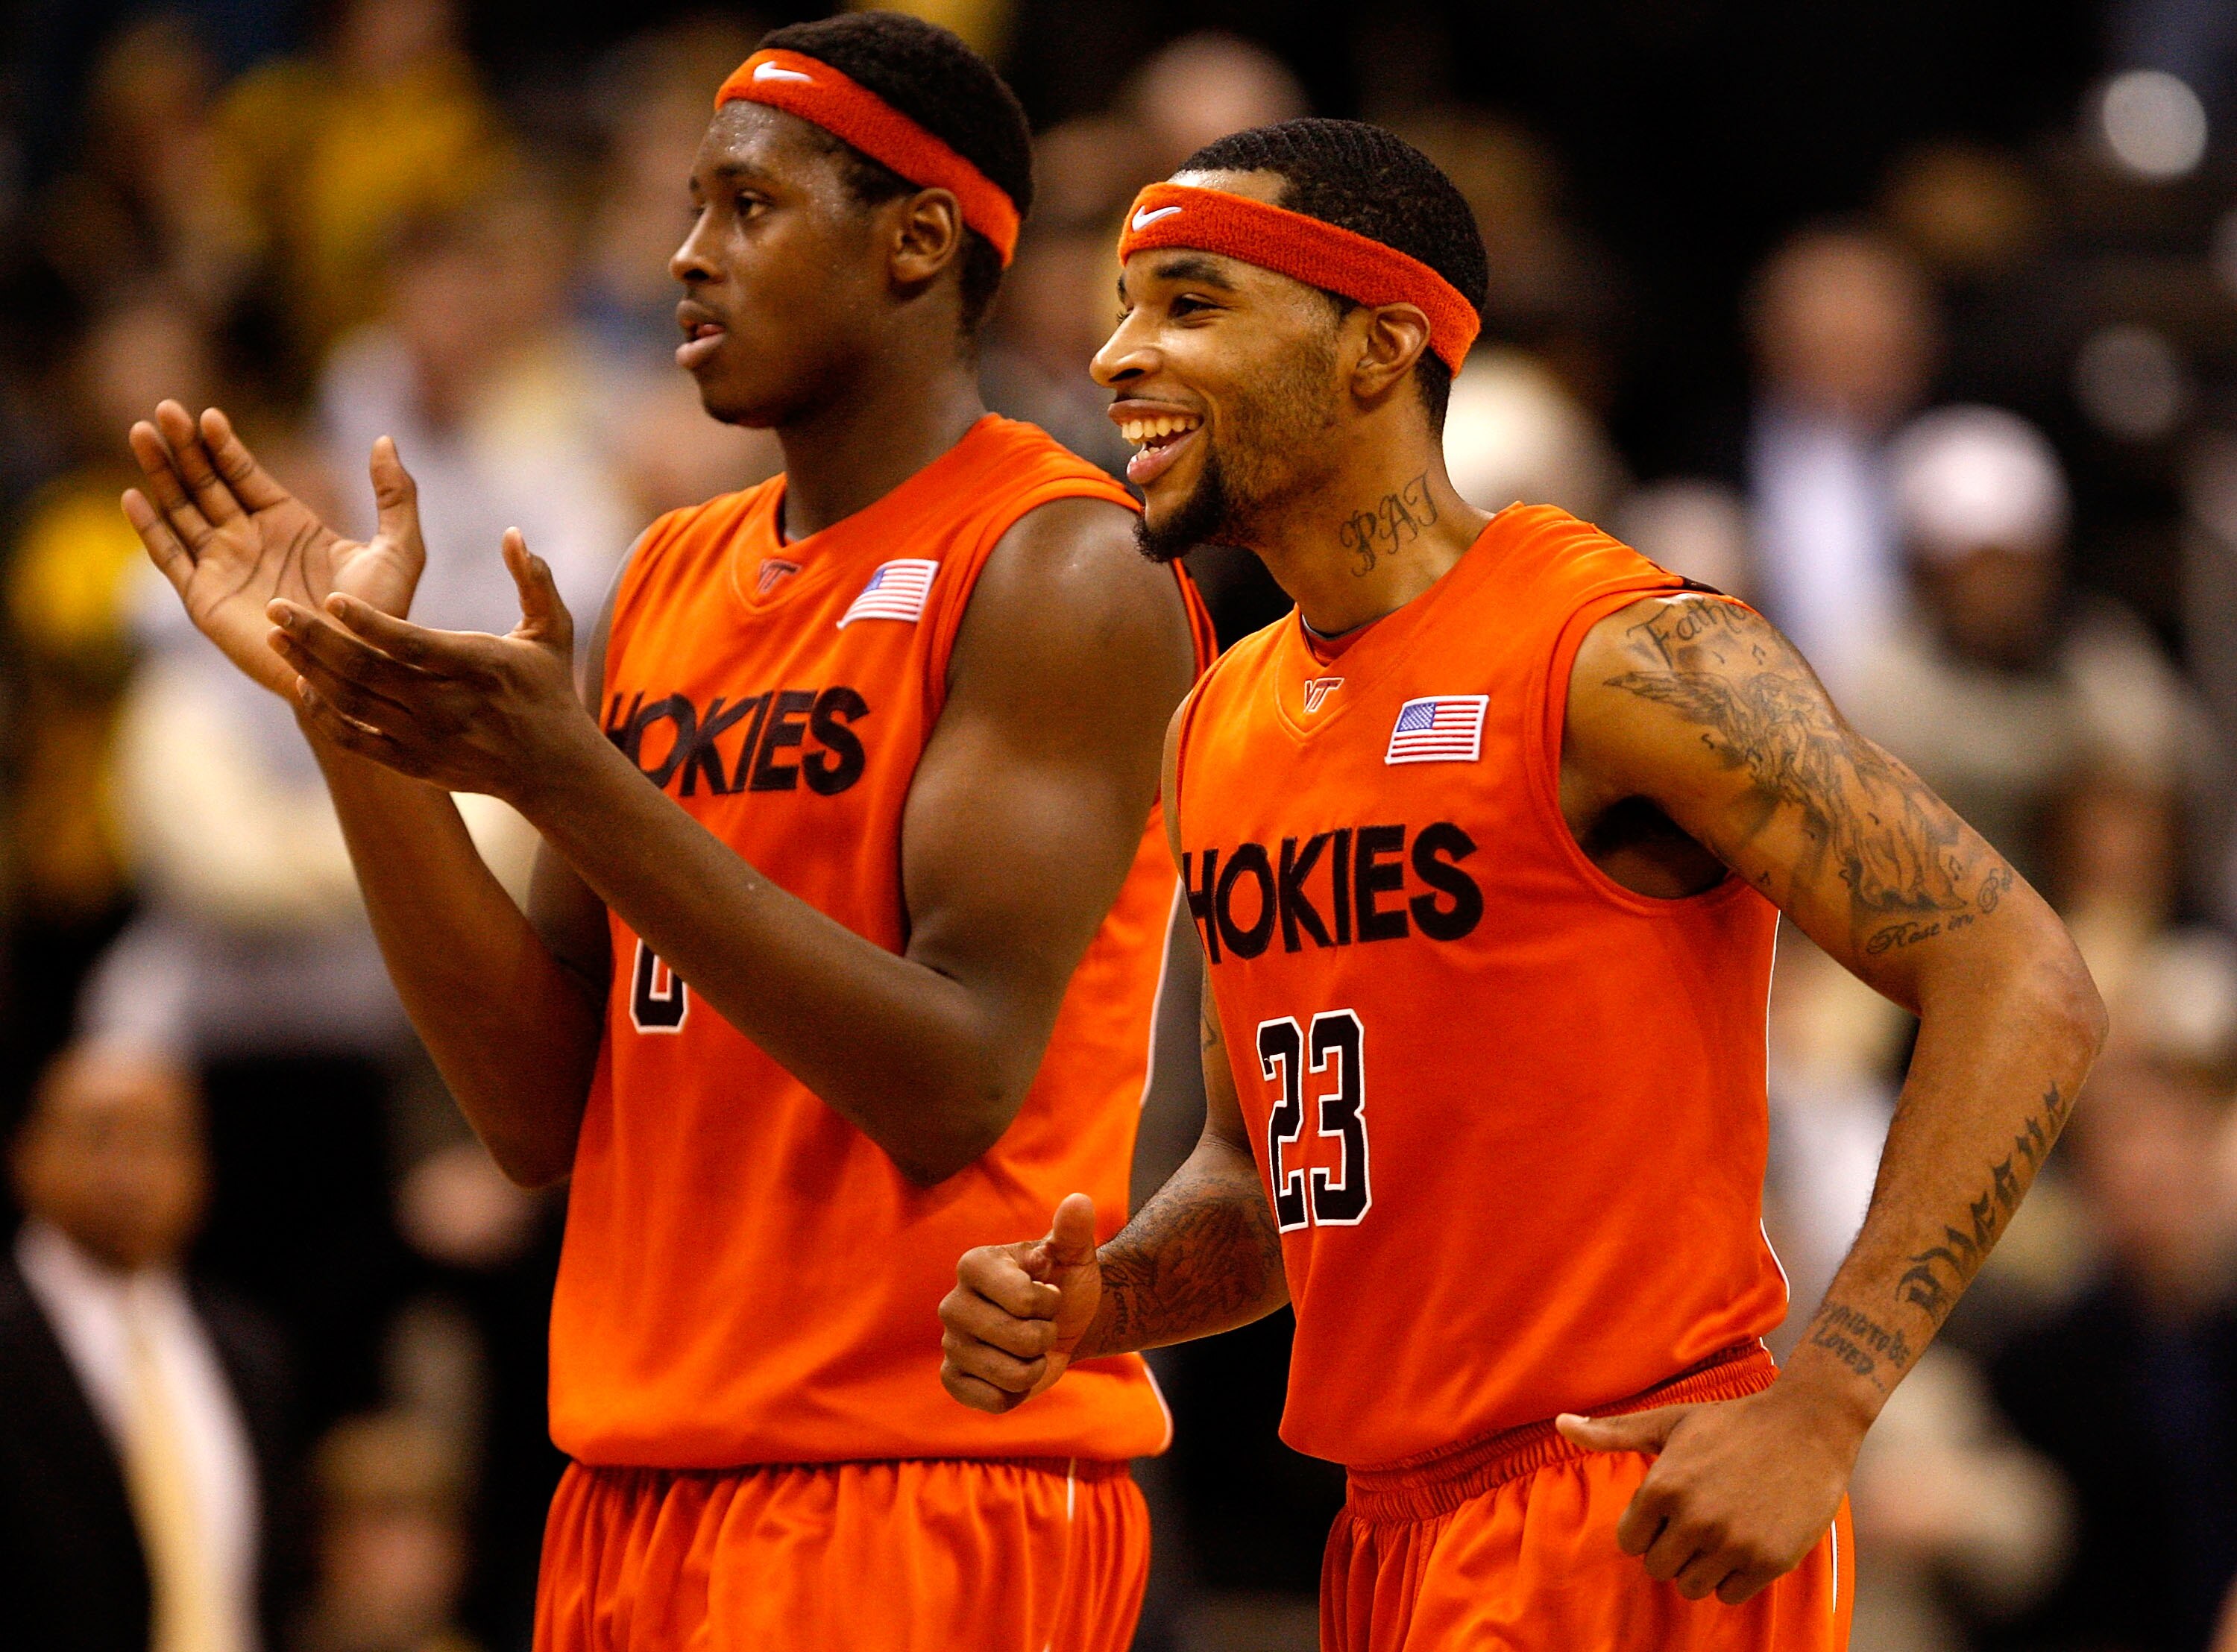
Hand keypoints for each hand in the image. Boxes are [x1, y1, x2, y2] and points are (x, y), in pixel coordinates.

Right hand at [122, 401, 424, 697]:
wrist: (355, 671)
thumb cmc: (381, 619)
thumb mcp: (400, 548)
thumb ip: (396, 494)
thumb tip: (386, 440)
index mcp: (288, 523)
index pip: (244, 473)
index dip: (223, 444)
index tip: (208, 414)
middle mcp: (250, 539)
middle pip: (206, 482)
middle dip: (184, 446)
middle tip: (165, 410)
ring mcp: (224, 567)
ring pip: (182, 509)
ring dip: (161, 473)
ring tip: (141, 433)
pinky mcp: (205, 598)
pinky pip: (169, 557)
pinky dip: (149, 528)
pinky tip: (132, 495)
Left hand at [267, 529, 592, 803]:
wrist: (552, 770)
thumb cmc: (549, 689)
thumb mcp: (552, 631)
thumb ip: (534, 579)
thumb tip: (512, 532)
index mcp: (480, 667)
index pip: (413, 644)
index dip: (370, 623)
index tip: (330, 597)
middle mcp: (448, 706)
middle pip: (368, 672)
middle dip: (316, 638)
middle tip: (276, 607)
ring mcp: (427, 739)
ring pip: (353, 703)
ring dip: (309, 669)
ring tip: (276, 637)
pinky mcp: (414, 764)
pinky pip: (356, 739)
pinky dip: (325, 714)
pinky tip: (303, 684)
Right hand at [939, 1193, 1102, 1412]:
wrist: (1063, 1322)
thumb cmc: (1064, 1282)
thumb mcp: (1074, 1254)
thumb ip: (1074, 1229)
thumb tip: (1078, 1202)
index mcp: (974, 1265)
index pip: (1023, 1300)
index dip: (1050, 1303)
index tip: (1048, 1293)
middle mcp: (953, 1303)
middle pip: (1018, 1339)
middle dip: (1046, 1336)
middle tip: (1042, 1324)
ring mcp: (950, 1343)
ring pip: (1009, 1375)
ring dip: (1036, 1367)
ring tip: (1031, 1350)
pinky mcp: (953, 1379)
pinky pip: (992, 1401)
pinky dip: (1017, 1394)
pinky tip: (1015, 1373)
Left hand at [1555, 1377, 1862, 1603]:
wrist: (1807, 1426)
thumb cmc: (1731, 1422)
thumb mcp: (1668, 1420)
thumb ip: (1612, 1432)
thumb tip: (1559, 1422)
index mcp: (1663, 1486)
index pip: (1629, 1541)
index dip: (1646, 1527)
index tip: (1669, 1509)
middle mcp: (1694, 1519)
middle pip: (1658, 1568)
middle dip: (1671, 1549)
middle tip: (1696, 1521)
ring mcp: (1732, 1543)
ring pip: (1692, 1587)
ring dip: (1700, 1567)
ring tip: (1720, 1532)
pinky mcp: (1768, 1561)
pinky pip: (1729, 1595)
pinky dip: (1732, 1578)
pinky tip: (1744, 1542)